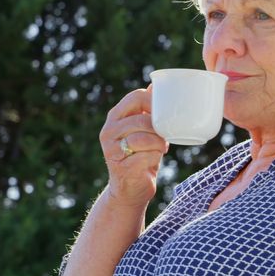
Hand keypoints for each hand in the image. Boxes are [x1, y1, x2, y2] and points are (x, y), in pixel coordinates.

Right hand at [99, 86, 167, 207]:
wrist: (129, 190)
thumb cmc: (140, 156)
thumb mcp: (144, 131)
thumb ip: (148, 111)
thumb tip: (155, 85)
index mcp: (114, 118)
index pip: (135, 97)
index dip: (155, 102)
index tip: (165, 113)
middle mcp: (109, 132)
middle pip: (141, 119)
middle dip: (159, 128)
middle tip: (165, 135)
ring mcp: (112, 150)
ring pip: (143, 138)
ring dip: (159, 143)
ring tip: (162, 148)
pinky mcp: (121, 167)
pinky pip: (146, 156)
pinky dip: (155, 158)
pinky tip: (154, 160)